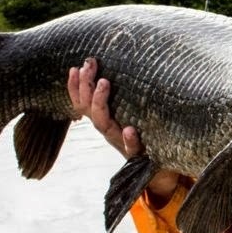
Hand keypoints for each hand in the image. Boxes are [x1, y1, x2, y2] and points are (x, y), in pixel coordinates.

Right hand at [67, 57, 179, 205]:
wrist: (157, 167)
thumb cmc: (141, 136)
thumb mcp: (129, 115)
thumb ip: (120, 101)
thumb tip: (115, 71)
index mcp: (103, 120)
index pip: (82, 102)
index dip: (75, 87)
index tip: (74, 67)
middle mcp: (107, 130)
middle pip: (89, 108)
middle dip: (86, 85)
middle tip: (88, 65)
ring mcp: (120, 141)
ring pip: (103, 124)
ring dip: (101, 102)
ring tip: (104, 82)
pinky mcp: (136, 153)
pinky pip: (131, 148)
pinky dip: (129, 139)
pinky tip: (129, 129)